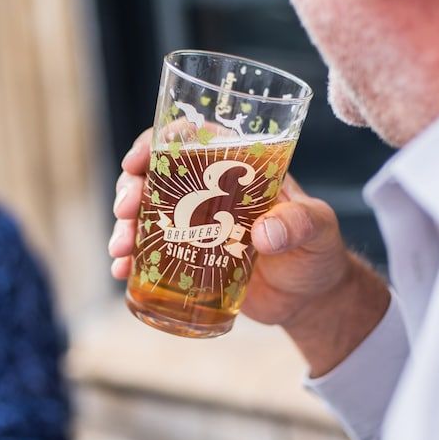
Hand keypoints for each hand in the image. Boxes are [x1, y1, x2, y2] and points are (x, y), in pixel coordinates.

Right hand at [108, 130, 389, 374]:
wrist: (309, 299)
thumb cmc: (317, 252)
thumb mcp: (318, 231)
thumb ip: (300, 224)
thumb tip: (265, 233)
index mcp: (237, 168)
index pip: (191, 139)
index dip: (157, 142)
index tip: (136, 161)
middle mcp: (208, 191)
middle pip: (156, 174)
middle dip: (130, 189)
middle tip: (126, 211)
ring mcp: (192, 224)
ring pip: (145, 212)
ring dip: (125, 226)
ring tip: (120, 250)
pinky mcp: (186, 257)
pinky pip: (149, 251)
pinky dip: (130, 260)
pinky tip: (122, 272)